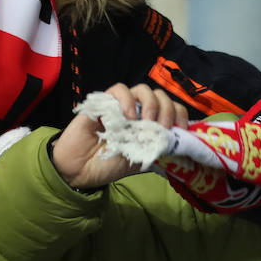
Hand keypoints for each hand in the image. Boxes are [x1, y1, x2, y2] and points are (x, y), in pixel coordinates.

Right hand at [51, 83, 188, 188]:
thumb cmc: (108, 165)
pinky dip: (127, 99)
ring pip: (143, 89)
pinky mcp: (104, 103)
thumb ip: (155, 149)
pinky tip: (128, 116)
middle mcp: (138, 113)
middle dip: (167, 110)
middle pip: (161, 96)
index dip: (179, 115)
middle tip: (162, 127)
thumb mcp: (139, 160)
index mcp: (149, 125)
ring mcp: (121, 106)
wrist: (80, 170)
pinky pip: (119, 90)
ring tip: (147, 120)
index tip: (180, 129)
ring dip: (151, 103)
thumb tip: (176, 142)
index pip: (172, 109)